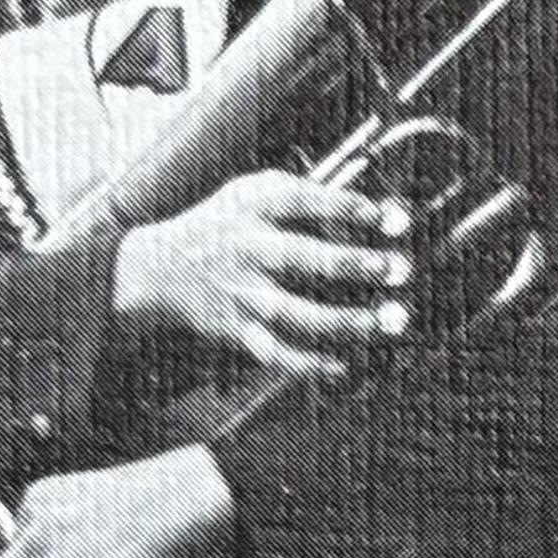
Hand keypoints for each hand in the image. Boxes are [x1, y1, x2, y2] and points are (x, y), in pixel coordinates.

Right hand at [111, 170, 416, 381]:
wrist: (158, 268)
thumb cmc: (224, 224)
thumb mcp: (253, 193)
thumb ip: (304, 195)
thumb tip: (375, 211)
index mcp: (254, 207)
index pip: (309, 202)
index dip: (357, 210)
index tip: (398, 222)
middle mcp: (247, 248)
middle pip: (307, 259)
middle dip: (358, 266)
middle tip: (399, 270)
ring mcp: (240, 293)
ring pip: (298, 314)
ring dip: (347, 321)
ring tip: (389, 321)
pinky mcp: (234, 329)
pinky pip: (275, 353)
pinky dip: (308, 365)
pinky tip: (341, 365)